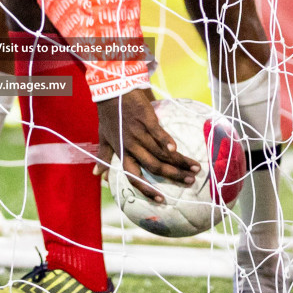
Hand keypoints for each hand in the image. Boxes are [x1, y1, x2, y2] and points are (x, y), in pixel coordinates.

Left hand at [95, 88, 198, 203]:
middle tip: (190, 181)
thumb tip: (98, 176)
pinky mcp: (146, 120)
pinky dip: (167, 142)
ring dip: (178, 162)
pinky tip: (177, 149)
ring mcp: (139, 133)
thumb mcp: (103, 137)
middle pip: (154, 166)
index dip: (147, 190)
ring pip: (161, 153)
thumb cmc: (108, 115)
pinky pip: (159, 134)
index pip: (134, 177)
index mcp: (122, 152)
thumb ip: (104, 156)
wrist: (111, 92)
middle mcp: (131, 146)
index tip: (162, 200)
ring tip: (195, 168)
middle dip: (174, 176)